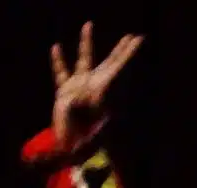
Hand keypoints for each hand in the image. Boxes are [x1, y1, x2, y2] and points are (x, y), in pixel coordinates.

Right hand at [51, 21, 142, 151]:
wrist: (74, 152)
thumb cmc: (89, 147)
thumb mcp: (92, 142)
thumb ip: (93, 135)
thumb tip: (77, 128)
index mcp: (106, 95)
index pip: (120, 69)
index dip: (128, 54)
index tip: (140, 40)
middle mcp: (96, 90)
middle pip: (112, 64)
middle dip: (123, 52)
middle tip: (135, 38)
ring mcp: (81, 91)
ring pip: (85, 61)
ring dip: (87, 43)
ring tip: (89, 25)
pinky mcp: (66, 95)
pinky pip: (62, 74)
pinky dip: (59, 62)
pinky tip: (56, 48)